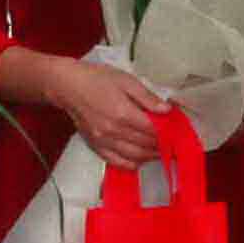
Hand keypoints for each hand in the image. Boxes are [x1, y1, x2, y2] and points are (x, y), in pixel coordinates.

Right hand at [47, 55, 168, 170]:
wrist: (67, 86)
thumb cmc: (96, 79)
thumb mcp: (126, 80)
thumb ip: (147, 97)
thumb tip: (167, 110)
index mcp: (123, 113)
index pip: (153, 130)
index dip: (168, 133)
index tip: (176, 132)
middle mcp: (114, 131)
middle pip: (146, 145)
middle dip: (162, 145)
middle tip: (172, 142)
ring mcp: (104, 141)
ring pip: (134, 156)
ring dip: (150, 156)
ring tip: (160, 150)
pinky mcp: (95, 146)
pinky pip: (117, 162)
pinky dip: (132, 164)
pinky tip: (140, 159)